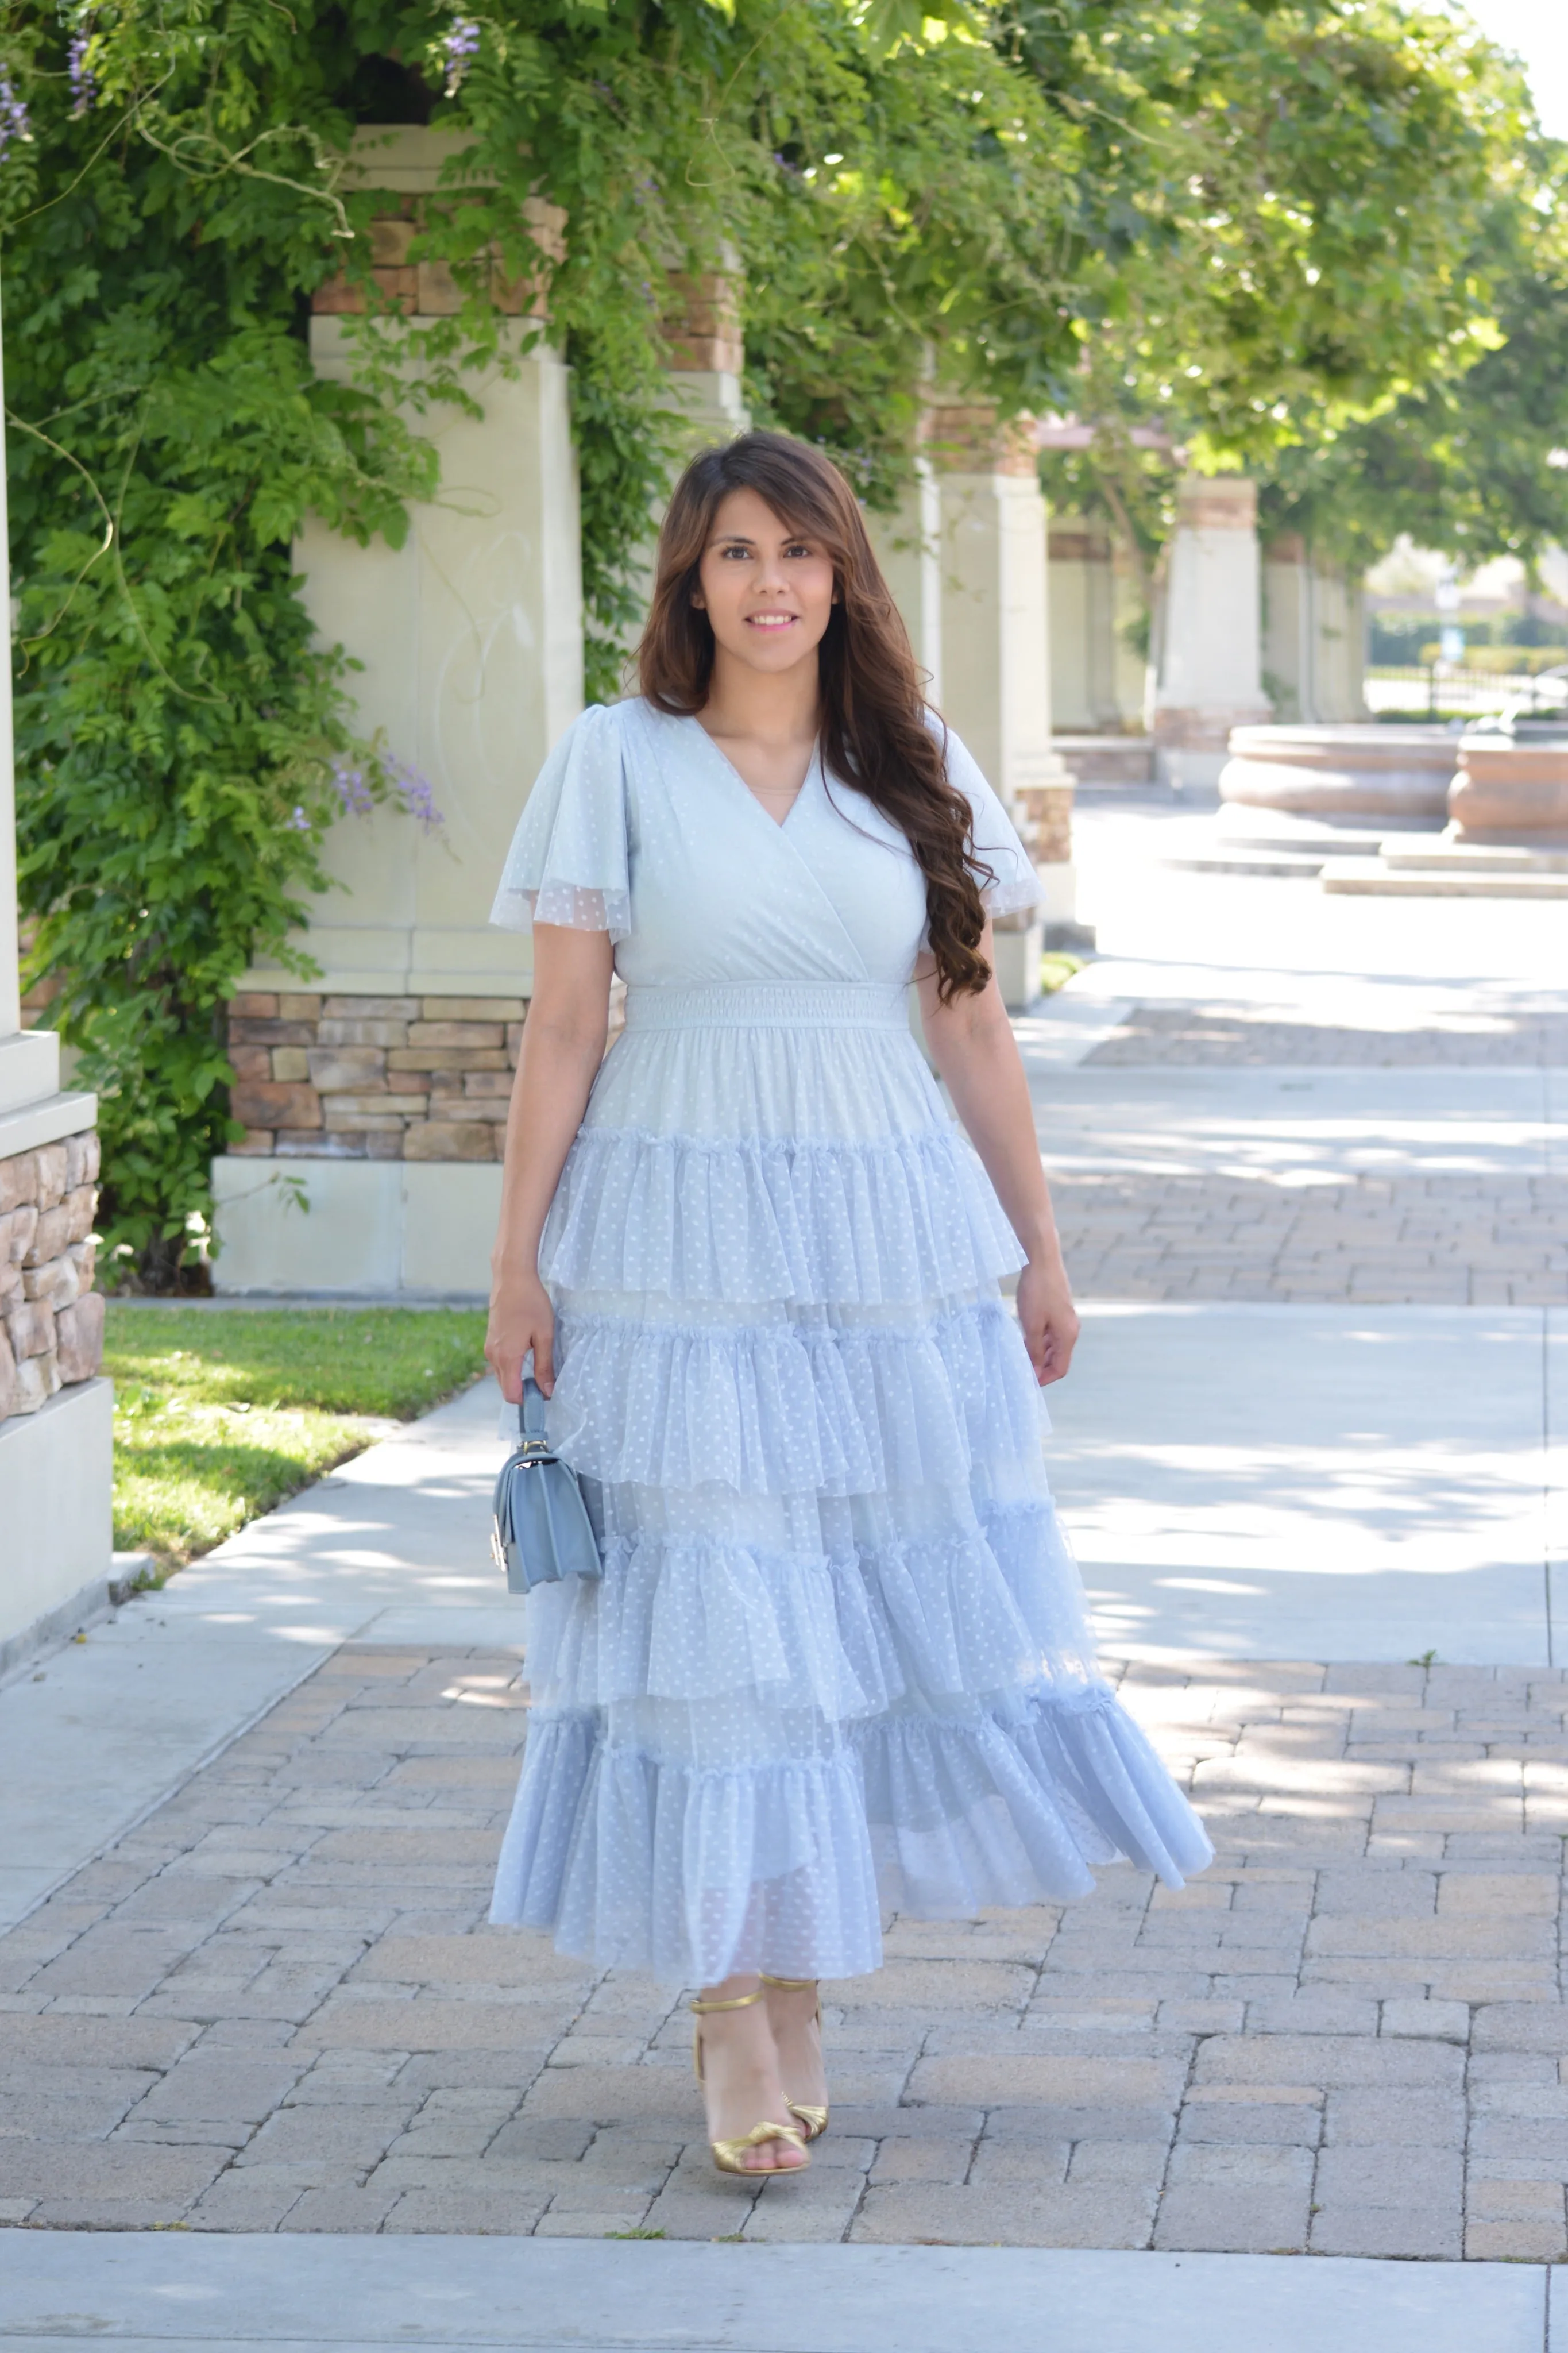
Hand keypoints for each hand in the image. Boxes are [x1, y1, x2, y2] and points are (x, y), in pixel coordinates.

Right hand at [485, 1272, 555, 1400]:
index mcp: (507, 1357)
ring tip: (538, 1364)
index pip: (511, 1395)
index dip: (528, 1400)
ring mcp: (489, 1348)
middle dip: (523, 1390)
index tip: (544, 1395)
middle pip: (505, 1388)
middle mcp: (493, 1356)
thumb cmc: (531, 1303)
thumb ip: (545, 1366)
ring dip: (517, 1377)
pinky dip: (512, 1365)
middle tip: (544, 1381)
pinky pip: (500, 1362)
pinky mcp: (490, 1340)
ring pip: (502, 1375)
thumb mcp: (545, 1335)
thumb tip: (548, 1391)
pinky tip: (527, 1352)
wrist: (512, 1278)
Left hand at [1016, 1257, 1078, 1386]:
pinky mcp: (1058, 1309)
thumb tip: (1036, 1371)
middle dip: (1041, 1368)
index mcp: (1068, 1336)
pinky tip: (1024, 1337)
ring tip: (1019, 1354)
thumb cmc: (1037, 1291)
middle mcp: (1070, 1329)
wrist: (1042, 1259)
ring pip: (1053, 1345)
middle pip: (1058, 1358)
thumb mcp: (1032, 1325)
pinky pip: (1050, 1332)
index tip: (1027, 1383)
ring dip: (1038, 1353)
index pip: (1060, 1368)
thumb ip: (1035, 1350)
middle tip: (1020, 1370)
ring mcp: (1065, 1318)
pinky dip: (1039, 1340)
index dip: (1044, 1379)